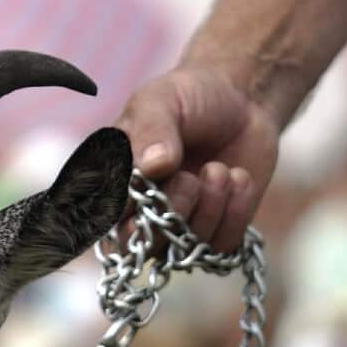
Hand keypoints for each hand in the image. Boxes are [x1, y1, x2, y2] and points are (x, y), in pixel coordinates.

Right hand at [116, 66, 279, 252]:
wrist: (243, 99)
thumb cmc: (190, 97)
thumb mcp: (162, 100)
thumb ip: (152, 129)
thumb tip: (151, 166)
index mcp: (114, 182)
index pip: (103, 217)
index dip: (127, 207)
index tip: (152, 180)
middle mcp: (140, 212)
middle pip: (140, 244)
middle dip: (169, 213)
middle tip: (188, 178)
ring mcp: (178, 228)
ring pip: (184, 250)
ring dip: (208, 209)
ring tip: (219, 169)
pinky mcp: (217, 233)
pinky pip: (222, 246)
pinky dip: (236, 212)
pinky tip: (238, 178)